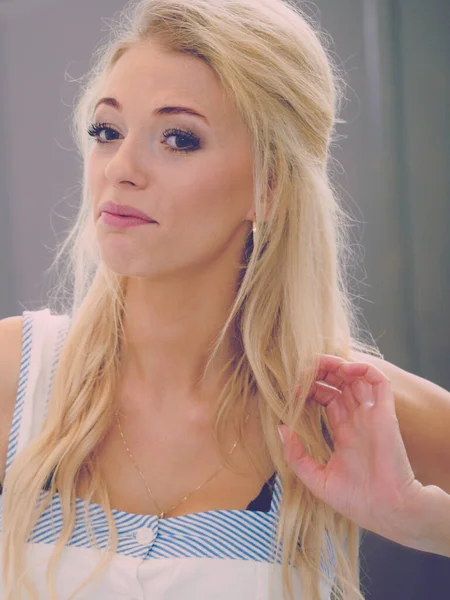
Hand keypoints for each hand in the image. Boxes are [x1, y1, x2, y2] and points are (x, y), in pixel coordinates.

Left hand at [278, 354, 425, 545]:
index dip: (311, 388)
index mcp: (344, 433)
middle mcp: (358, 420)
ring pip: (356, 378)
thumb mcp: (316, 478)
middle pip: (339, 384)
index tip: (292, 387)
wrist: (386, 511)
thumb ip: (296, 455)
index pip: (327, 398)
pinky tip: (344, 369)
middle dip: (322, 372)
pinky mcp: (385, 413)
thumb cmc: (356, 500)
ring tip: (320, 362)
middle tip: (303, 367)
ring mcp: (372, 415)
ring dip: (338, 365)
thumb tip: (281, 428)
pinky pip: (379, 382)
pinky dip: (363, 369)